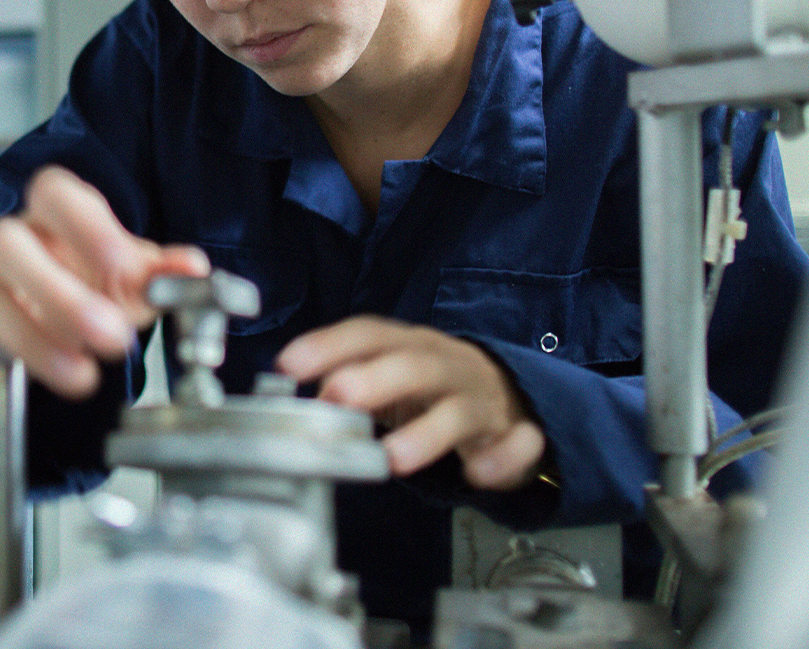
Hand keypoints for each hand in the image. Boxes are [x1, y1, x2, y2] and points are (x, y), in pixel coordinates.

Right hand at [0, 165, 209, 400]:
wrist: (62, 312)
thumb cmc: (97, 281)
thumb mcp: (134, 276)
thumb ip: (162, 272)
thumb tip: (193, 268)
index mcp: (56, 216)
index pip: (52, 192)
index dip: (83, 223)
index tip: (121, 262)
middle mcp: (15, 244)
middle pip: (6, 244)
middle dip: (58, 293)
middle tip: (111, 336)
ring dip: (31, 339)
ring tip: (82, 377)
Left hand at [277, 317, 546, 490]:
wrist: (511, 397)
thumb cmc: (433, 387)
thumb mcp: (390, 376)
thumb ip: (347, 383)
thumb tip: (300, 398)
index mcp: (412, 346)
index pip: (371, 334)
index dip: (330, 345)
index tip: (289, 363)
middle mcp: (448, 366)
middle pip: (415, 366)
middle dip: (375, 379)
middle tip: (336, 396)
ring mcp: (484, 400)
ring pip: (461, 411)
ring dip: (429, 432)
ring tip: (396, 459)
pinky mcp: (517, 436)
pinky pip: (519, 445)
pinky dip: (502, 458)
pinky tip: (479, 473)